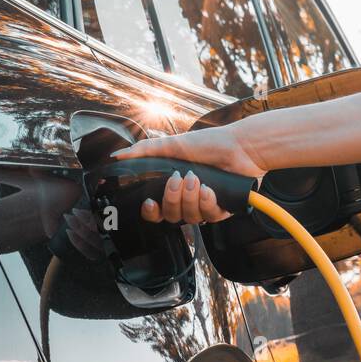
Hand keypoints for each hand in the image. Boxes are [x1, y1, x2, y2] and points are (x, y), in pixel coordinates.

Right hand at [110, 125, 264, 225]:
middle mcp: (189, 199)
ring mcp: (206, 205)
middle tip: (178, 179)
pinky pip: (210, 217)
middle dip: (172, 199)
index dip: (151, 212)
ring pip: (190, 218)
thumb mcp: (173, 145)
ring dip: (190, 198)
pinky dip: (208, 202)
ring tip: (196, 179)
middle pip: (171, 216)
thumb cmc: (211, 143)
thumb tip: (118, 155)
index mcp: (175, 188)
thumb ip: (145, 151)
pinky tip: (210, 189)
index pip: (156, 211)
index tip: (149, 202)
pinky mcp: (223, 210)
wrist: (242, 145)